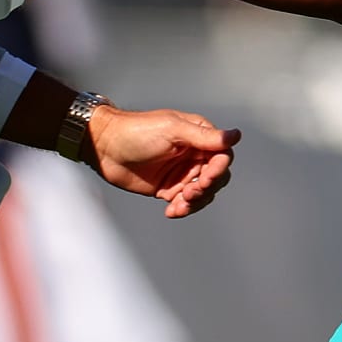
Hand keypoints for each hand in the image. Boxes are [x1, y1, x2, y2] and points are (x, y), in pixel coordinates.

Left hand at [83, 106, 240, 218]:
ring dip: (195, 201)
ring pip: (203, 192)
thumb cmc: (137, 131)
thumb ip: (204, 136)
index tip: (206, 177)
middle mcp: (193, 153)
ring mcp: (181, 172)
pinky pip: (185, 203)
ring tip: (178, 203)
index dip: (218, 169)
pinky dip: (183, 209)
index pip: (222, 155)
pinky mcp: (169, 188)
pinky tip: (171, 210)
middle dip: (206, 187)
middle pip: (216, 176)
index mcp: (198, 135)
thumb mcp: (172, 130)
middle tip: (189, 191)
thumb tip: (236, 135)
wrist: (105, 148)